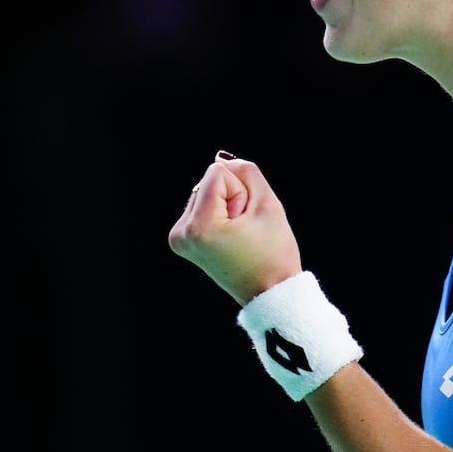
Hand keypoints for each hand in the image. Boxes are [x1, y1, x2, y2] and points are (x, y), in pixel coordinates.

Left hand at [167, 152, 302, 304]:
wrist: (269, 293)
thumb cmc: (273, 253)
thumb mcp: (268, 204)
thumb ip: (246, 172)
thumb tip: (222, 159)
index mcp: (199, 225)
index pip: (217, 173)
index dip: (241, 190)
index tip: (247, 220)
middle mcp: (181, 232)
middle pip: (208, 182)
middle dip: (232, 198)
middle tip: (245, 231)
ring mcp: (179, 238)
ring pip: (205, 192)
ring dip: (226, 207)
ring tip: (239, 236)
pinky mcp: (182, 241)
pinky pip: (202, 207)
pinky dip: (218, 215)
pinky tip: (230, 238)